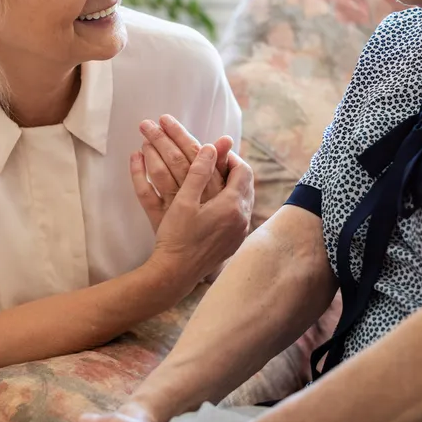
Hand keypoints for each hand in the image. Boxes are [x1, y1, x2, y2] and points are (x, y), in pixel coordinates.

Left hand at [131, 115, 233, 232]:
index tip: (173, 123)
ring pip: (162, 173)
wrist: (190, 266)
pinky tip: (134, 156)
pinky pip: (145, 194)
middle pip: (180, 160)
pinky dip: (138, 174)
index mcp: (217, 193)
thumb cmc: (211, 229)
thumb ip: (221, 168)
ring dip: (153, 150)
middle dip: (168, 136)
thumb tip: (224, 138)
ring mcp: (176, 209)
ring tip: (144, 133)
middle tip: (155, 119)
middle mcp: (197, 199)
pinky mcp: (160, 219)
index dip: (186, 136)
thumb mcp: (223, 199)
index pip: (202, 156)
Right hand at [146, 143, 252, 290]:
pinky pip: (239, 215)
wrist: (175, 274)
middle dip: (233, 170)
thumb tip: (211, 147)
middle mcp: (242, 219)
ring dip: (233, 186)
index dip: (230, 157)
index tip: (216, 151)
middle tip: (218, 162)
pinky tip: (216, 203)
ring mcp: (239, 233)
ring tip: (217, 179)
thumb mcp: (184, 200)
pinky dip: (231, 203)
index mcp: (232, 206)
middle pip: (246, 185)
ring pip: (244, 200)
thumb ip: (199, 172)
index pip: (242, 171)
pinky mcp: (233, 243)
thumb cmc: (177, 237)